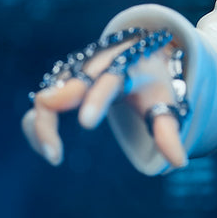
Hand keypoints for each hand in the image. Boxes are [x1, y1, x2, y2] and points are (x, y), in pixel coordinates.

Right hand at [22, 29, 188, 168]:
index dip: (97, 99)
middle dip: (57, 115)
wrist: (141, 54)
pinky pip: (41, 105)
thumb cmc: (154, 83)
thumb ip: (169, 131)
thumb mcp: (166, 101)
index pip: (111, 80)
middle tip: (55, 153)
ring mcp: (75, 74)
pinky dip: (36, 125)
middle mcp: (96, 66)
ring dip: (41, 125)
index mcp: (127, 66)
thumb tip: (180, 163)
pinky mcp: (60, 85)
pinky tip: (48, 149)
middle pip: (70, 86)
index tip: (86, 123)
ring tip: (53, 155)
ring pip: (48, 96)